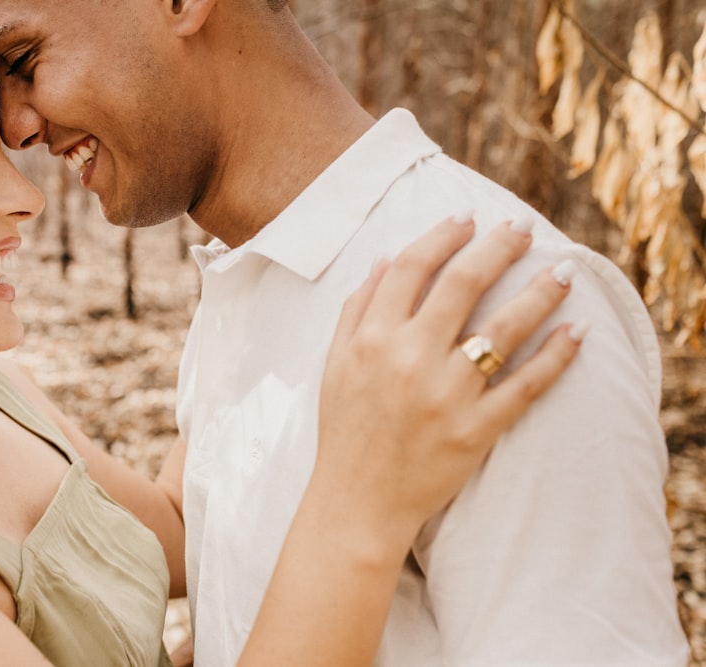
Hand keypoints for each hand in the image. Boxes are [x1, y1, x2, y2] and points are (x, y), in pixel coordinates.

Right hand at [317, 215, 583, 545]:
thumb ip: (356, 309)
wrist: (357, 501)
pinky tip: (575, 330)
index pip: (414, 267)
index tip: (466, 218)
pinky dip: (555, 355)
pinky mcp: (476, 430)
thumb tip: (386, 258)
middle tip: (524, 228)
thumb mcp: (333, 364)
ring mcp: (446, 395)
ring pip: (504, 327)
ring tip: (564, 269)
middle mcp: (409, 359)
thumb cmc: (344, 429)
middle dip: (500, 246)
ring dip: (540, 291)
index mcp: (372, 339)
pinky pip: (525, 385)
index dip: (443, 234)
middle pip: (465, 282)